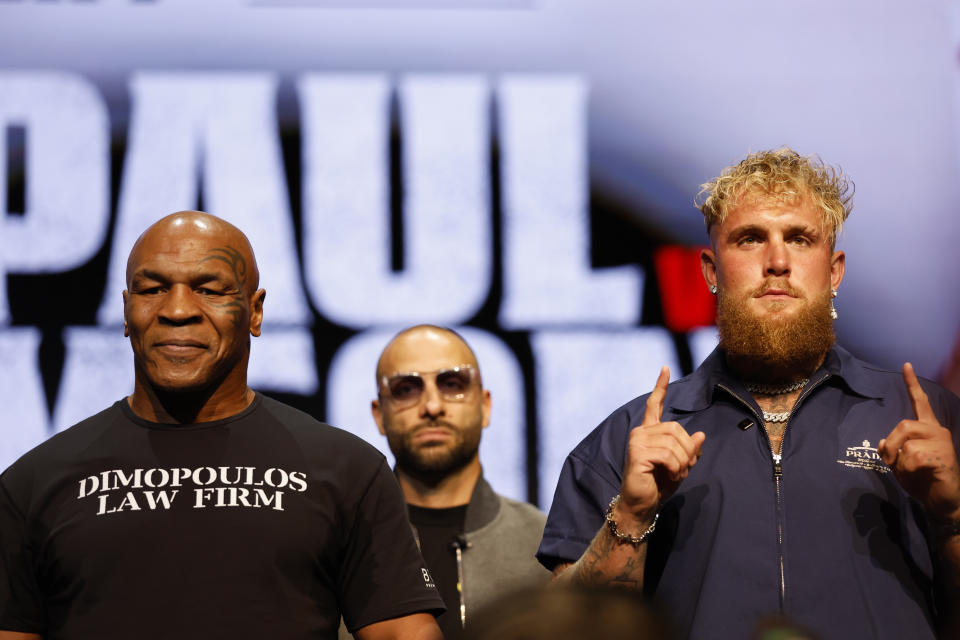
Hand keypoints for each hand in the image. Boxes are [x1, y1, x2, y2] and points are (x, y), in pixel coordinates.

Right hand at [618, 366, 705, 525]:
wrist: (642, 505)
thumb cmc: (659, 485)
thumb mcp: (681, 465)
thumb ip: (689, 449)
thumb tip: (700, 434)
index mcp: (649, 432)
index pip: (654, 404)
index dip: (661, 386)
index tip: (665, 368)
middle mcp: (641, 432)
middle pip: (676, 428)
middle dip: (688, 450)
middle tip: (684, 468)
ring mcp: (637, 441)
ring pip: (674, 442)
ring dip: (683, 462)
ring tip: (678, 474)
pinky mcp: (637, 453)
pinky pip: (668, 454)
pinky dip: (677, 468)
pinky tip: (671, 476)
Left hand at [878, 363, 959, 523]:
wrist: (942, 502)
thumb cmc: (921, 480)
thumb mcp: (899, 463)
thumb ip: (892, 449)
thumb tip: (886, 441)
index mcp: (927, 429)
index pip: (919, 403)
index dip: (912, 384)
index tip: (905, 365)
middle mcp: (937, 431)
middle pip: (902, 426)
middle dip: (892, 446)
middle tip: (896, 463)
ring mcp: (942, 443)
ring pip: (906, 445)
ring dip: (900, 463)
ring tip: (914, 473)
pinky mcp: (944, 457)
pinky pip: (913, 458)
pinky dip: (908, 470)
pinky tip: (921, 476)